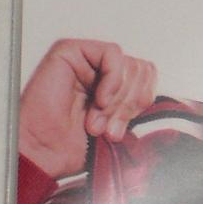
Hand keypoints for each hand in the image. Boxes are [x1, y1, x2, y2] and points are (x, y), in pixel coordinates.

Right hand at [17, 39, 157, 178]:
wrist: (43, 153)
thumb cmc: (72, 145)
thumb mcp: (119, 125)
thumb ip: (137, 105)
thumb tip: (158, 95)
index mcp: (112, 85)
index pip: (148, 76)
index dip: (142, 102)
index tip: (122, 129)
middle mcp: (99, 69)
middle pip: (143, 70)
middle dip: (130, 105)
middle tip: (110, 129)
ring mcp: (85, 58)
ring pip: (130, 64)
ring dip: (118, 99)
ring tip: (96, 121)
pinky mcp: (70, 50)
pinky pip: (112, 53)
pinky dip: (112, 79)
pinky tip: (99, 100)